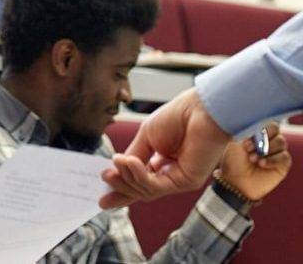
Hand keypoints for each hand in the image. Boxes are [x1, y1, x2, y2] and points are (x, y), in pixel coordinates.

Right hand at [100, 88, 230, 207]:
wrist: (200, 109)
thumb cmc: (178, 116)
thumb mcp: (146, 136)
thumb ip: (133, 156)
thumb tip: (117, 169)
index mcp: (161, 161)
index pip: (139, 180)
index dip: (121, 186)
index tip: (102, 192)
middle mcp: (170, 173)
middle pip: (141, 190)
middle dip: (121, 187)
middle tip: (104, 178)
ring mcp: (179, 179)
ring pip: (146, 191)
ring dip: (128, 178)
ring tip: (117, 163)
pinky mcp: (187, 182)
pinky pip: (157, 186)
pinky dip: (140, 176)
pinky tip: (130, 162)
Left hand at [217, 123, 291, 201]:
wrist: (235, 181)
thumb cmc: (233, 160)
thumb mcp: (235, 141)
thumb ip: (247, 128)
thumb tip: (257, 117)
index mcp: (258, 131)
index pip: (266, 121)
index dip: (258, 130)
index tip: (244, 143)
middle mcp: (270, 139)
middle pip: (276, 129)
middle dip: (263, 138)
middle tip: (248, 150)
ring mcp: (277, 152)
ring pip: (281, 142)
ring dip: (266, 150)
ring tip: (253, 159)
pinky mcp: (282, 165)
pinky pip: (284, 157)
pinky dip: (272, 159)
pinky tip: (262, 164)